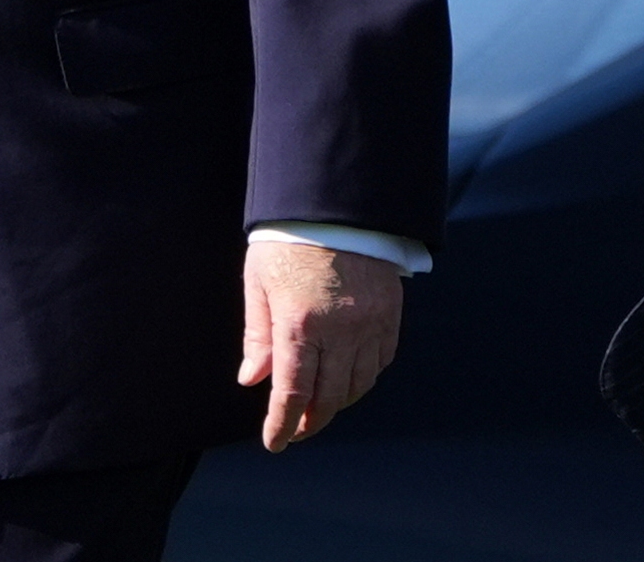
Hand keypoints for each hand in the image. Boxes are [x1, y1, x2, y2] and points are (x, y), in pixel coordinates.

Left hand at [238, 242, 402, 451]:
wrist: (337, 201)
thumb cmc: (291, 238)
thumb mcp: (259, 281)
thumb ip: (258, 334)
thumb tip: (252, 378)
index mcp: (299, 324)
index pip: (292, 395)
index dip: (282, 426)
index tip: (274, 443)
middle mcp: (339, 331)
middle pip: (328, 399)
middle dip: (310, 422)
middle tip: (297, 429)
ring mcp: (370, 324)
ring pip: (358, 385)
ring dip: (338, 402)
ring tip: (321, 404)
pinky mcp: (391, 313)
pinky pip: (382, 361)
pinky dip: (365, 376)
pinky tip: (349, 374)